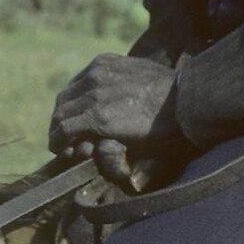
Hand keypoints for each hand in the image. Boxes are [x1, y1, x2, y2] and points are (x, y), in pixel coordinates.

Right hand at [47, 53, 184, 185]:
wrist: (187, 94)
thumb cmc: (169, 130)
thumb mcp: (150, 154)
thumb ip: (127, 167)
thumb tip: (128, 183)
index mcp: (101, 118)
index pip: (62, 129)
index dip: (57, 142)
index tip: (58, 149)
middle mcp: (94, 92)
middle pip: (60, 110)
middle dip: (58, 127)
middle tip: (62, 138)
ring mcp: (99, 72)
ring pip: (67, 92)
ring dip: (65, 109)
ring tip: (71, 122)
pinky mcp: (105, 61)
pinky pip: (80, 77)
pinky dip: (76, 91)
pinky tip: (84, 101)